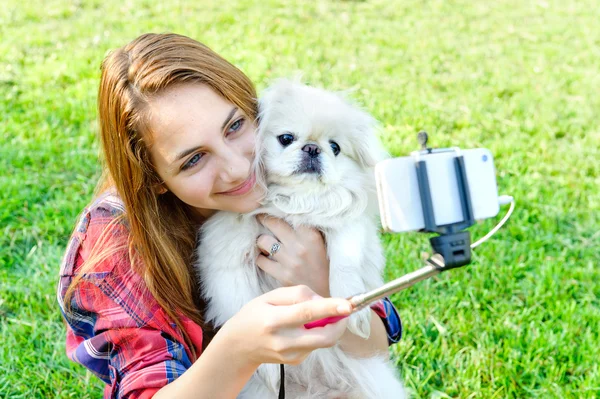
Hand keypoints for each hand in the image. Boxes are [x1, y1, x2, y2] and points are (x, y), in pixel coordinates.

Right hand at [218, 285, 350, 367]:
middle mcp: (283, 341)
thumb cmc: (254, 315)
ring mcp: (290, 354)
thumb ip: (297, 294)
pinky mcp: (295, 361)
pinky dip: (318, 333)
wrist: (238, 346)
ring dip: (330, 327)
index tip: (348, 305)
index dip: (329, 309)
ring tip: (318, 315)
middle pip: (324, 336)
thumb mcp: (269, 296)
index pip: (306, 313)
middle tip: (344, 310)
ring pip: (324, 341)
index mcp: (274, 320)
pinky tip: (305, 327)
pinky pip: (316, 345)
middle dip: (340, 323)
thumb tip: (322, 300)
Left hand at [255, 215, 329, 296]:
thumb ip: (308, 230)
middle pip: (273, 223)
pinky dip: (261, 259)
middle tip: (261, 218)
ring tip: (265, 242)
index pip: (290, 214)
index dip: (278, 210)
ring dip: (262, 241)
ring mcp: (290, 261)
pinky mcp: (281, 274)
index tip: (272, 207)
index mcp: (312, 236)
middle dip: (264, 219)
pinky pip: (261, 261)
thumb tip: (290, 214)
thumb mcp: (322, 245)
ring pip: (263, 241)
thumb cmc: (323, 268)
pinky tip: (266, 258)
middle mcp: (300, 245)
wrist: (324, 296)